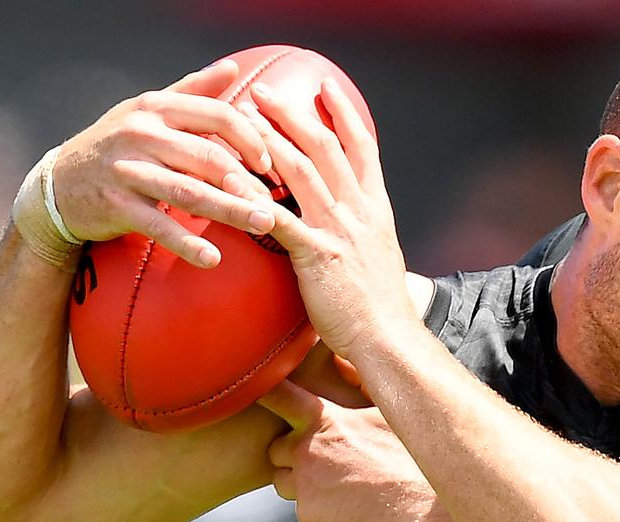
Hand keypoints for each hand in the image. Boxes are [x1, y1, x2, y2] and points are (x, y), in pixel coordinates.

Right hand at [52, 60, 277, 266]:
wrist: (58, 184)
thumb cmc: (117, 145)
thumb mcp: (148, 110)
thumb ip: (192, 91)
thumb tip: (232, 67)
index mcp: (156, 108)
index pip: (216, 116)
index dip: (250, 139)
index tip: (269, 165)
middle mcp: (141, 134)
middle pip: (209, 157)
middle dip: (248, 182)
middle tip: (277, 205)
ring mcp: (128, 170)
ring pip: (191, 192)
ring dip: (232, 210)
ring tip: (264, 225)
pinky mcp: (117, 205)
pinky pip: (159, 226)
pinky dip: (188, 243)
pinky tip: (213, 259)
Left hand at [241, 78, 411, 358]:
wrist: (389, 338)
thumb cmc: (381, 307)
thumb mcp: (380, 256)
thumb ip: (363, 231)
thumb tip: (350, 221)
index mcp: (376, 208)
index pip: (362, 147)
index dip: (342, 113)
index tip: (324, 86)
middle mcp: (359, 211)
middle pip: (326, 147)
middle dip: (295, 114)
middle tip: (265, 91)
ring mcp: (339, 230)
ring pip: (302, 171)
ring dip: (270, 139)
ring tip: (244, 118)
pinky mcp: (316, 255)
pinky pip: (279, 218)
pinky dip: (253, 197)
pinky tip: (230, 181)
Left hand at [258, 380, 434, 521]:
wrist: (420, 509)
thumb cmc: (413, 458)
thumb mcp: (391, 415)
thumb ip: (365, 392)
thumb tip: (354, 368)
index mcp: (326, 421)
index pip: (279, 397)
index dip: (264, 392)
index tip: (255, 390)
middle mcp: (307, 450)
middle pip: (277, 449)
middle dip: (293, 454)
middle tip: (324, 460)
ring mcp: (304, 485)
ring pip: (284, 483)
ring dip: (301, 483)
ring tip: (339, 486)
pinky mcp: (308, 516)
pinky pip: (305, 511)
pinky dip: (322, 511)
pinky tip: (351, 510)